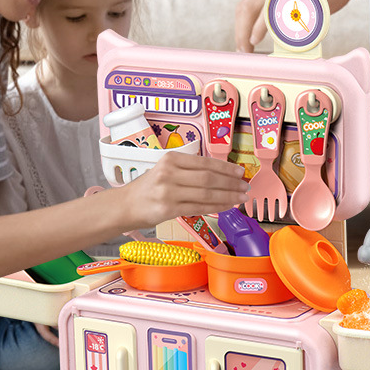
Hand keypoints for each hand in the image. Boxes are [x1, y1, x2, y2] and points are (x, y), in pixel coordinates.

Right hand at [121, 151, 248, 229]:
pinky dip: (216, 207)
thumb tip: (221, 174)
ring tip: (240, 197)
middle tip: (244, 186)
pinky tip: (227, 206)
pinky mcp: (169, 209)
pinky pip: (199, 207)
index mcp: (170, 159)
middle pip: (208, 178)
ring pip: (206, 193)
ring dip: (228, 196)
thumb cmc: (148, 188)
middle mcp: (169, 174)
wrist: (125, 205)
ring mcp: (168, 192)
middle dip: (231, 183)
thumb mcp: (165, 170)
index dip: (226, 167)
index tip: (240, 172)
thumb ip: (189, 170)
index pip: (205, 162)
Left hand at [234, 0, 367, 51]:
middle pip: (245, 7)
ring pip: (255, 9)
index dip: (241, 25)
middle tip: (243, 49)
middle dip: (240, 32)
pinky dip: (265, 26)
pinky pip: (275, 11)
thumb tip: (279, 33)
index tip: (243, 40)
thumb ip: (287, 9)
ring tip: (249, 45)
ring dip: (249, 31)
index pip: (248, 4)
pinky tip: (263, 37)